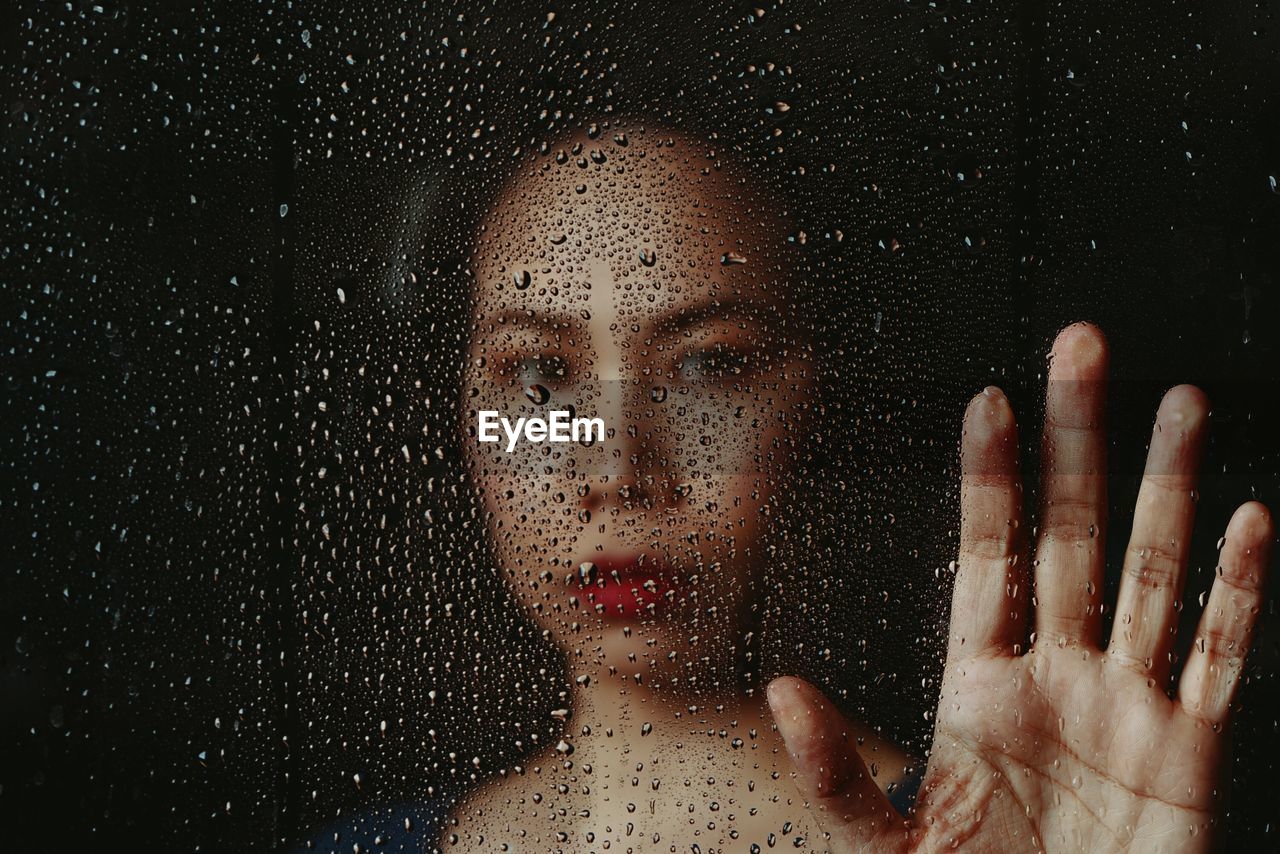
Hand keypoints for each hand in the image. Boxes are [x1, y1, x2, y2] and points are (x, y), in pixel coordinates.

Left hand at [768, 323, 1272, 851]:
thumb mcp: (886, 839)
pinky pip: (1220, 655)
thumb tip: (780, 690)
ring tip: (1180, 402)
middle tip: (1081, 348)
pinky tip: (1250, 521)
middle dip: (1078, 441)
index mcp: (981, 686)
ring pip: (1154, 571)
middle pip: (1072, 533)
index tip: (988, 400)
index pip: (987, 554)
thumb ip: (833, 769)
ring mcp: (1128, 706)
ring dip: (1168, 486)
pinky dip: (1238, 590)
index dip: (990, 477)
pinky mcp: (1190, 752)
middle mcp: (1058, 675)